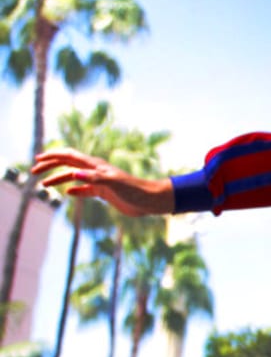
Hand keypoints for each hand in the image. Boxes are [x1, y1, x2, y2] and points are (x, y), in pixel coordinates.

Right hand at [31, 148, 174, 216]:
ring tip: (43, 185)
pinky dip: (75, 190)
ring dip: (58, 179)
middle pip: (68, 164)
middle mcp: (96, 171)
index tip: (37, 160)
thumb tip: (73, 173)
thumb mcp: (114, 184)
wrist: (151, 200)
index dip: (53, 156)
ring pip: (74, 177)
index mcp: (96, 166)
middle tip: (33, 171)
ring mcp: (100, 182)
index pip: (69, 156)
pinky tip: (68, 194)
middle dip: (50, 166)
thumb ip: (94, 178)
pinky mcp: (105, 193)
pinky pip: (85, 190)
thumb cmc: (135, 191)